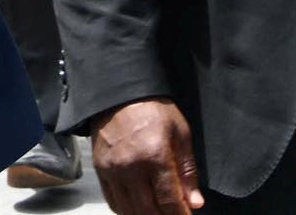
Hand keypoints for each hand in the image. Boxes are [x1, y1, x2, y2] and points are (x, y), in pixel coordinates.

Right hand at [93, 99, 201, 213]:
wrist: (120, 94)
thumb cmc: (154, 110)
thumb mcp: (180, 134)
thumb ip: (188, 171)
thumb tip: (195, 203)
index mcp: (155, 156)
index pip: (169, 201)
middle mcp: (131, 166)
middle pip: (148, 211)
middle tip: (173, 214)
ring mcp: (113, 170)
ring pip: (129, 211)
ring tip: (157, 212)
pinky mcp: (100, 169)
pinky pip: (113, 202)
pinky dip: (127, 211)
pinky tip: (138, 208)